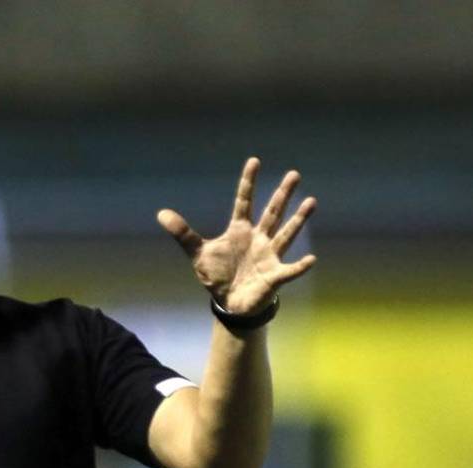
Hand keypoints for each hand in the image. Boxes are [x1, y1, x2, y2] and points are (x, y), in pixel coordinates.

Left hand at [158, 158, 316, 314]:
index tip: (254, 161)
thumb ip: (183, 233)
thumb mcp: (197, 253)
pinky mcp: (274, 276)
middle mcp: (258, 238)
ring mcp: (269, 255)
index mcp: (239, 230)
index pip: (244, 201)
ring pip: (286, 234)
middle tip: (294, 174)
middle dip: (282, 194)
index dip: (248, 182)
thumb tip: (161, 213)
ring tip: (311, 201)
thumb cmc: (217, 275)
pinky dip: (300, 267)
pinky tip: (310, 260)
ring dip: (298, 219)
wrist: (229, 302)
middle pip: (272, 212)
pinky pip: (290, 270)